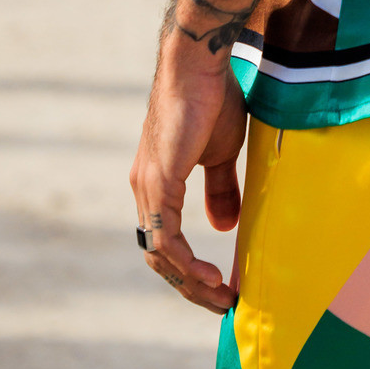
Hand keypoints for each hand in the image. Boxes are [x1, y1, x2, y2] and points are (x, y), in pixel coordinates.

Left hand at [129, 38, 248, 313]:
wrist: (200, 66)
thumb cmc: (212, 99)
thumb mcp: (221, 153)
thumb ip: (220, 189)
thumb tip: (225, 226)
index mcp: (157, 184)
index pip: (165, 240)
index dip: (189, 268)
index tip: (220, 285)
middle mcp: (145, 190)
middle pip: (159, 256)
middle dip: (190, 285)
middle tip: (223, 303)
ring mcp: (148, 187)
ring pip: (159, 253)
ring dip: (189, 281)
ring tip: (220, 295)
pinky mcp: (158, 182)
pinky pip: (164, 236)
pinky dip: (185, 261)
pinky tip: (209, 273)